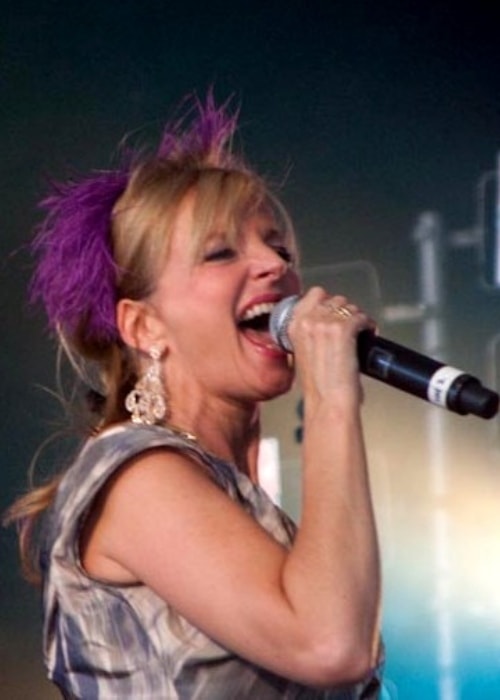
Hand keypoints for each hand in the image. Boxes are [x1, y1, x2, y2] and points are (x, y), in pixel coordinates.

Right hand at [286, 287, 375, 406]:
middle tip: (352, 326)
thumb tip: (327, 325)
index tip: (337, 314)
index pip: (314, 294)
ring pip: (349, 306)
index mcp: (293, 326)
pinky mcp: (343, 329)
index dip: (329, 302)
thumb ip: (310, 335)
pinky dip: (369, 325)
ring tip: (362, 332)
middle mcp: (307, 320)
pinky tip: (370, 334)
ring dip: (358, 317)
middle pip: (334, 298)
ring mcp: (324, 323)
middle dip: (345, 311)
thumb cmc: (319, 388)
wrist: (327, 403)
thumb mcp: (304, 355)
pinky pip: (362, 317)